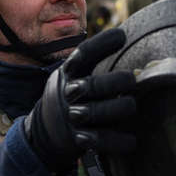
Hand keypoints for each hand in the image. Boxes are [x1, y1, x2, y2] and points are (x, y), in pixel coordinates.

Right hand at [24, 28, 135, 173]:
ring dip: (118, 108)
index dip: (102, 44)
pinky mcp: (77, 138)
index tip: (122, 36)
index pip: (83, 54)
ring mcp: (72, 116)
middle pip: (92, 86)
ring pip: (95, 112)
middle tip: (132, 79)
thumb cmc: (72, 94)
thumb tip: (125, 34)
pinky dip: (117, 141)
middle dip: (116, 82)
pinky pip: (99, 140)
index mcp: (69, 73)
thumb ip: (93, 60)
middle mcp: (68, 93)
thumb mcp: (74, 74)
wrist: (43, 131)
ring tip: (131, 105)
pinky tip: (132, 141)